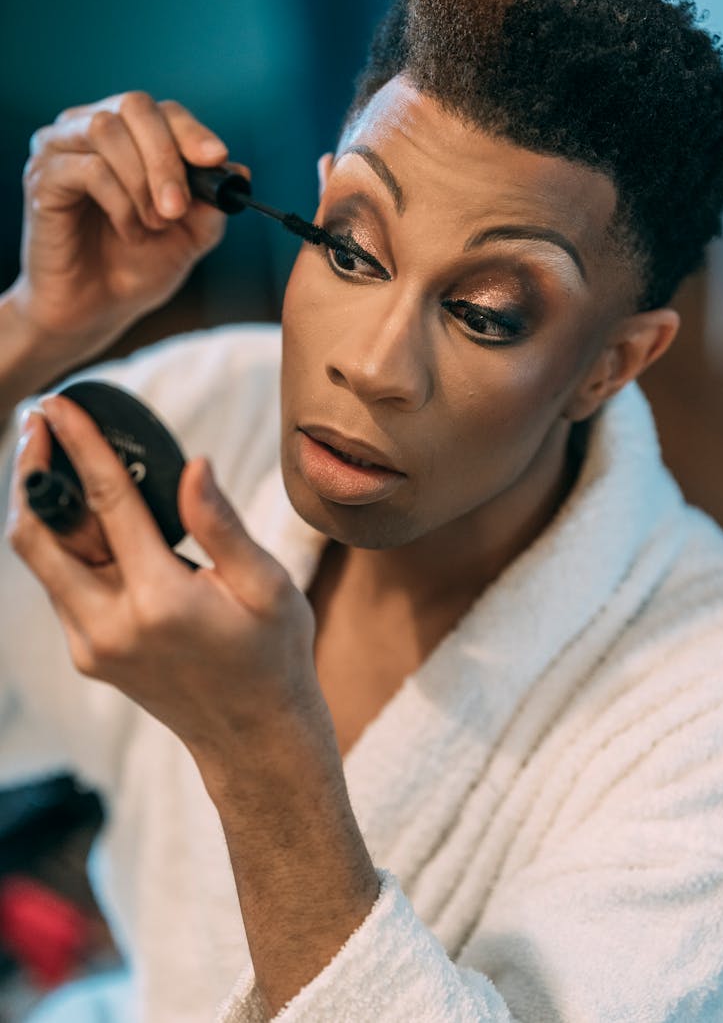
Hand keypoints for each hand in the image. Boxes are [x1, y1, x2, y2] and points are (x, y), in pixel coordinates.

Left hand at [6, 397, 322, 776]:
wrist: (252, 736)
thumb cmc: (272, 655)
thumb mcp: (266, 586)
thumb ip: (221, 524)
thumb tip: (193, 463)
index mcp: (159, 600)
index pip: (107, 502)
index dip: (81, 444)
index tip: (61, 403)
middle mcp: (110, 625)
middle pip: (39, 534)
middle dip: (31, 471)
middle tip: (39, 422)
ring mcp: (91, 645)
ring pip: (39, 561)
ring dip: (40, 505)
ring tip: (54, 456)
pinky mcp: (88, 655)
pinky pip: (57, 584)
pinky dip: (60, 541)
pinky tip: (82, 512)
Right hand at [12, 92, 248, 366]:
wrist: (97, 310)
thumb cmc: (138, 268)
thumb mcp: (191, 236)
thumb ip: (213, 203)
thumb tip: (240, 171)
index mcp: (127, 135)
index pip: (162, 111)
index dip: (192, 131)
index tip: (216, 158)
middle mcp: (88, 130)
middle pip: (134, 106)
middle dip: (167, 157)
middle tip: (178, 207)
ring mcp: (60, 149)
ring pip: (107, 131)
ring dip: (142, 183)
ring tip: (153, 226)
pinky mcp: (43, 177)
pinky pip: (88, 169)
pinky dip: (120, 203)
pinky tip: (129, 232)